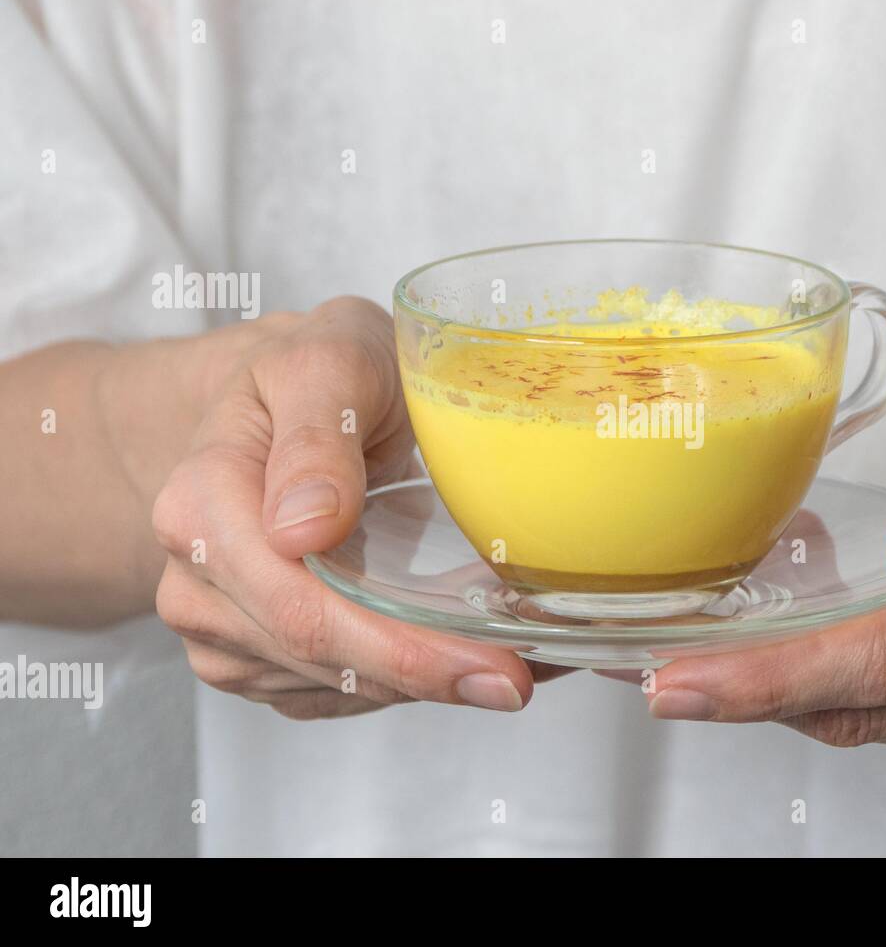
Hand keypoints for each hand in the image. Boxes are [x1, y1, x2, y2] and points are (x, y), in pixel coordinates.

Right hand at [152, 297, 537, 718]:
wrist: (292, 396)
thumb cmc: (317, 371)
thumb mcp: (328, 361)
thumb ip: (317, 434)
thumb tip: (304, 530)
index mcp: (202, 508)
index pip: (301, 608)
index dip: (398, 649)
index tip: (488, 662)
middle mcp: (198, 581)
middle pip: (320, 657)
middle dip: (427, 676)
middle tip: (520, 681)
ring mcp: (223, 628)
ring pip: (333, 685)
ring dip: (424, 683)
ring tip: (510, 664)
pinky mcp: (260, 657)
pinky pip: (335, 691)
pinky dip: (405, 681)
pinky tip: (462, 658)